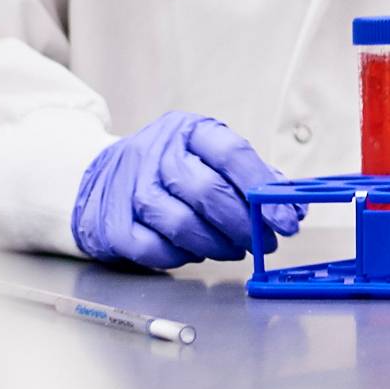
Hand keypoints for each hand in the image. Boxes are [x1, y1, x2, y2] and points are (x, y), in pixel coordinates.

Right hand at [72, 112, 288, 270]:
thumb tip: (290, 205)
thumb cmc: (166, 168)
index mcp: (187, 131)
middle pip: (208, 193)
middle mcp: (155, 154)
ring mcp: (129, 189)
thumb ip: (248, 177)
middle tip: (264, 242)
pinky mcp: (112, 224)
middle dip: (244, 226)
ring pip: (183, 225)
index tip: (286, 219)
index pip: (232, 154)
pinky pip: (156, 250)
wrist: (99, 178)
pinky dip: (182, 257)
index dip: (263, 189)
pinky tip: (194, 250)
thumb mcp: (205, 155)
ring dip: (218, 245)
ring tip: (234, 248)